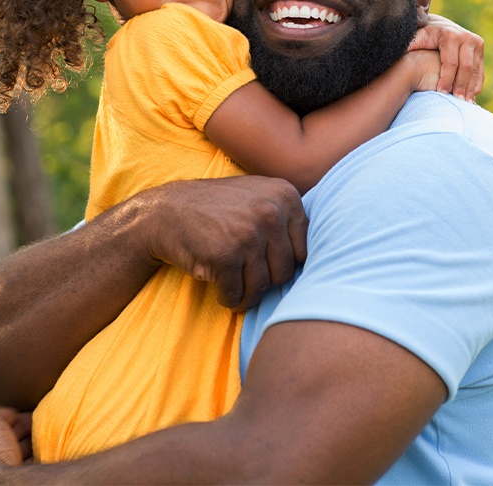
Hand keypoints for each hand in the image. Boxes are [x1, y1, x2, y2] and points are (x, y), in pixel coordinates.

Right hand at [142, 176, 307, 310]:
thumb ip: (288, 218)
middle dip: (264, 281)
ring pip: (263, 286)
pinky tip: (218, 286)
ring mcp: (249, 232)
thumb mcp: (258, 196)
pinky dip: (228, 298)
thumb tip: (326, 259)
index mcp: (286, 195)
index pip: (304, 251)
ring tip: (233, 284)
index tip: (263, 263)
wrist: (165, 212)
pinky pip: (237, 294)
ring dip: (247, 294)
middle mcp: (271, 211)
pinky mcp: (226, 254)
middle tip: (244, 276)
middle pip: (285, 271)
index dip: (283, 264)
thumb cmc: (217, 210)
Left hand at [408, 14, 484, 100]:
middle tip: (457, 102)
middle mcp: (466, 38)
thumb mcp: (416, 38)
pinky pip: (480, 71)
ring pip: (475, 70)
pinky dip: (476, 85)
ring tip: (465, 104)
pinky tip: (471, 97)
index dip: (446, 79)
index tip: (441, 93)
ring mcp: (476, 44)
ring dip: (470, 88)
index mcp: (450, 35)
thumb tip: (398, 52)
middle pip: (466, 67)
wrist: (438, 26)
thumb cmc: (423, 37)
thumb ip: (409, 46)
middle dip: (460, 86)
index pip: (450, 62)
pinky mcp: (480, 51)